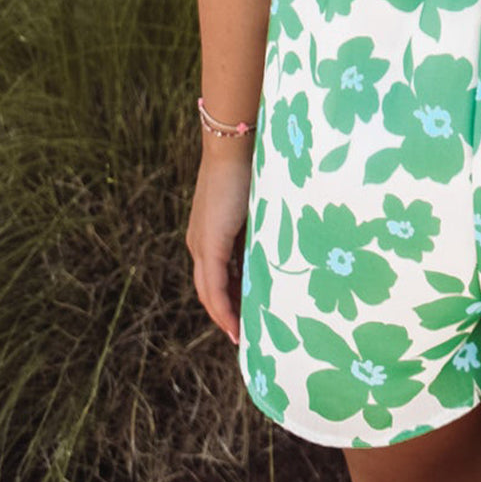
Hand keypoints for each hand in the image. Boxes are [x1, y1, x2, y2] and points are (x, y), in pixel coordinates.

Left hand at [186, 145, 252, 344]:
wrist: (234, 145)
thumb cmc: (250, 166)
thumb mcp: (257, 204)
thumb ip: (260, 226)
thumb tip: (279, 242)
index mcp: (209, 232)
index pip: (216, 273)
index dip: (230, 297)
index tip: (247, 315)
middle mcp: (199, 242)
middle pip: (209, 289)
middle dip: (227, 313)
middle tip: (247, 334)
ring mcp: (201, 244)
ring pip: (209, 292)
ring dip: (225, 315)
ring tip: (243, 336)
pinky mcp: (209, 245)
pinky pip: (213, 287)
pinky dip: (223, 309)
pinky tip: (234, 326)